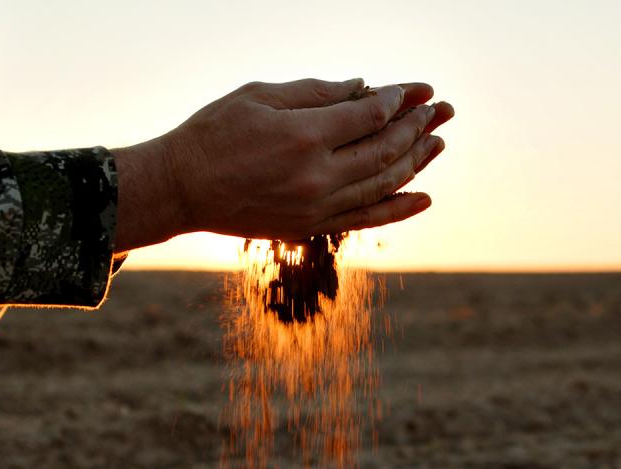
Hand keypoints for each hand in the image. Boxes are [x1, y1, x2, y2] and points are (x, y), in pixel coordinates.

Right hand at [112, 78, 453, 250]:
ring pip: (381, 184)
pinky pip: (365, 219)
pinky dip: (397, 209)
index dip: (396, 100)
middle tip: (440, 111)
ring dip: (416, 162)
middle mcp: (316, 176)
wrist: (181, 189)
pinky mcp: (310, 227)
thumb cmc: (213, 133)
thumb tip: (363, 88)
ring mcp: (315, 207)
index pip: (369, 116)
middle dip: (416, 127)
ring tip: (439, 143)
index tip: (411, 90)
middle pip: (384, 150)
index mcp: (303, 137)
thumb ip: (315, 92)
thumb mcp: (259, 96)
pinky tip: (424, 197)